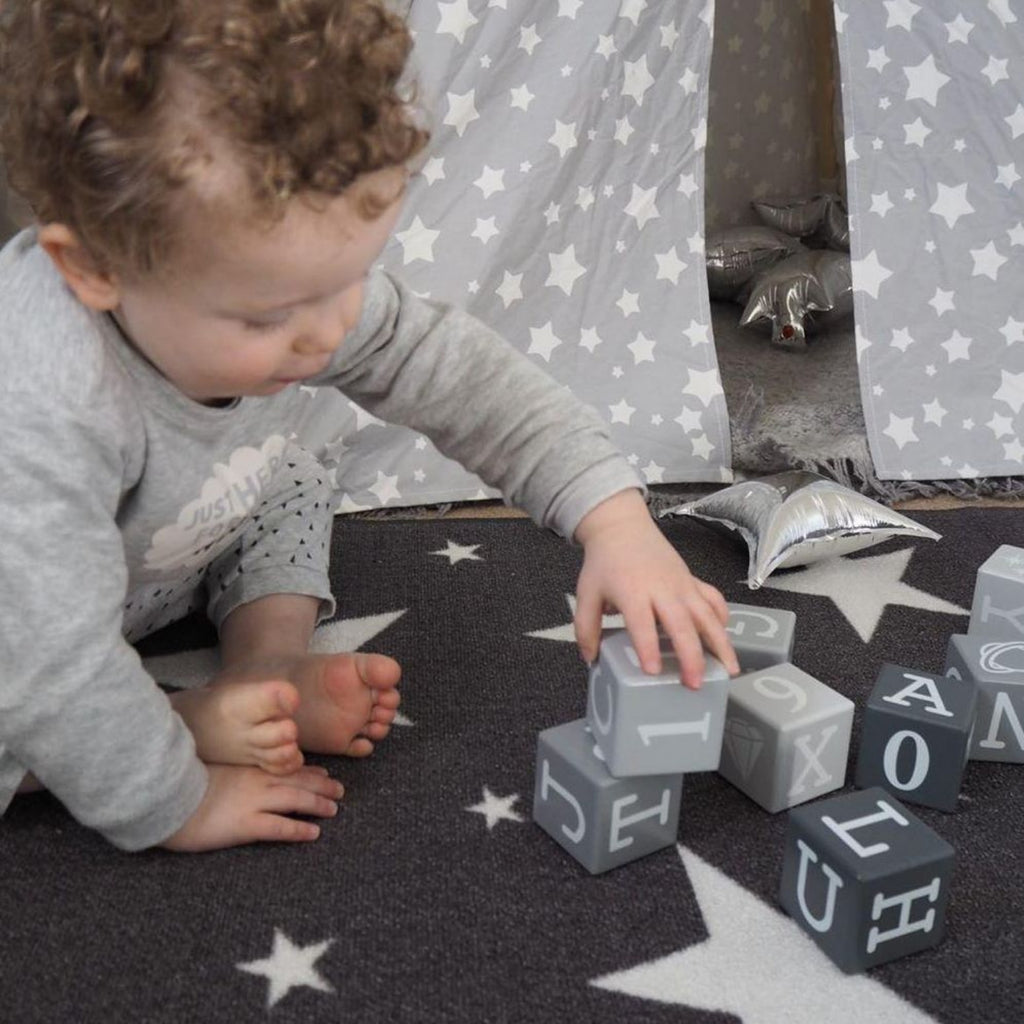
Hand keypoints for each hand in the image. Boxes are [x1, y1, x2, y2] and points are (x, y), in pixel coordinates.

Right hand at [161, 764, 343, 851]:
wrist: (167, 799)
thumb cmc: (183, 786)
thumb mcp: (213, 770)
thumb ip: (231, 771)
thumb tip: (238, 775)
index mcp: (248, 768)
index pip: (286, 767)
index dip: (308, 771)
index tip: (324, 773)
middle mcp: (256, 782)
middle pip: (298, 781)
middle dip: (321, 785)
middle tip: (339, 790)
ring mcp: (253, 802)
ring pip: (296, 800)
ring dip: (318, 804)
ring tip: (334, 809)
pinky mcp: (246, 825)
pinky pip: (280, 827)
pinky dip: (299, 829)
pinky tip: (313, 833)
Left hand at [573, 489, 739, 688]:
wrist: (622, 528)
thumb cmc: (604, 564)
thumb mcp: (586, 593)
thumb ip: (586, 628)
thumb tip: (591, 659)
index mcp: (632, 592)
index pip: (642, 623)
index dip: (648, 647)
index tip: (652, 671)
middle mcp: (662, 589)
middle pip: (681, 623)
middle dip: (691, 655)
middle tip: (694, 683)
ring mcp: (681, 584)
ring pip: (706, 614)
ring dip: (719, 642)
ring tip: (728, 670)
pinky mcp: (692, 580)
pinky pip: (713, 598)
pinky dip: (722, 617)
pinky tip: (723, 637)